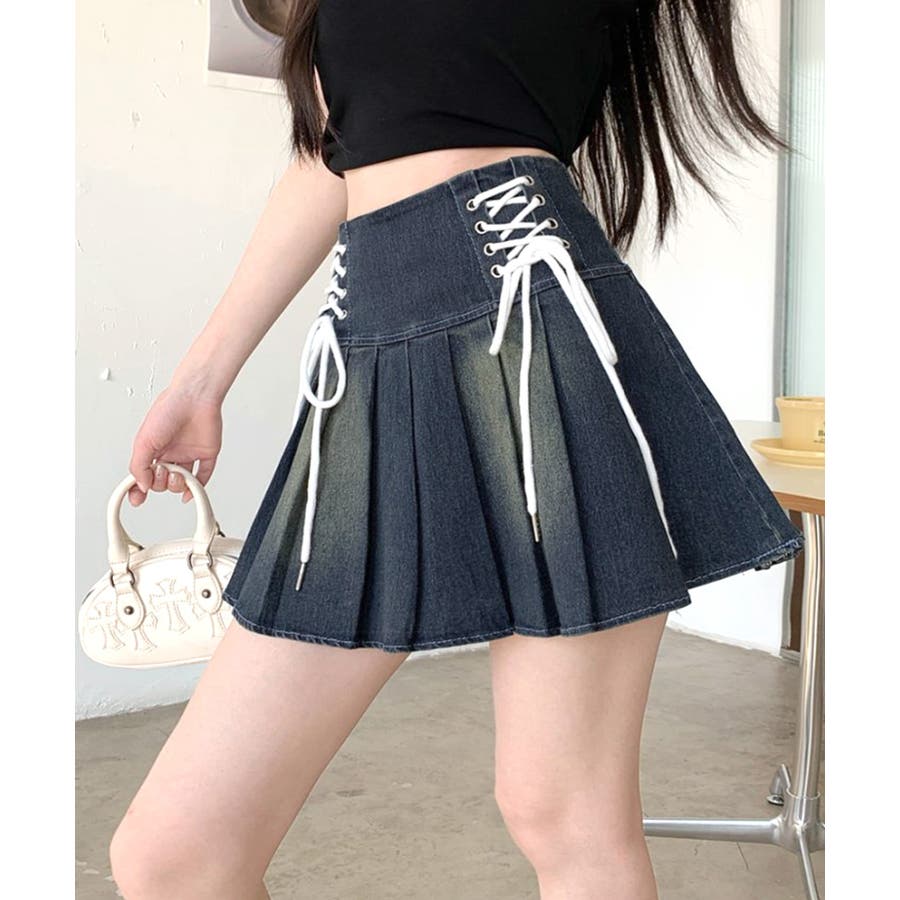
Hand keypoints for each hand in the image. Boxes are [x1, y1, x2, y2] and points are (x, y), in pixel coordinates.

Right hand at [128, 384, 222, 506]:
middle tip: (161, 472)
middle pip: (163, 481)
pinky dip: (197, 487)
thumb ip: (139, 466)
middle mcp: (171, 452)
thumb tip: (141, 486)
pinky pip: (203, 475)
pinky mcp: (206, 453)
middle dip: (160, 483)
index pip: (144, 474)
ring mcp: (189, 453)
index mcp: (154, 448)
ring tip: (176, 473)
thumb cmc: (168, 410)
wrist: (195, 398)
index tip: (137, 500)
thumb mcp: (143, 441)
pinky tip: (190, 493)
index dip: (139, 488)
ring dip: (177, 484)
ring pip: (182, 481)